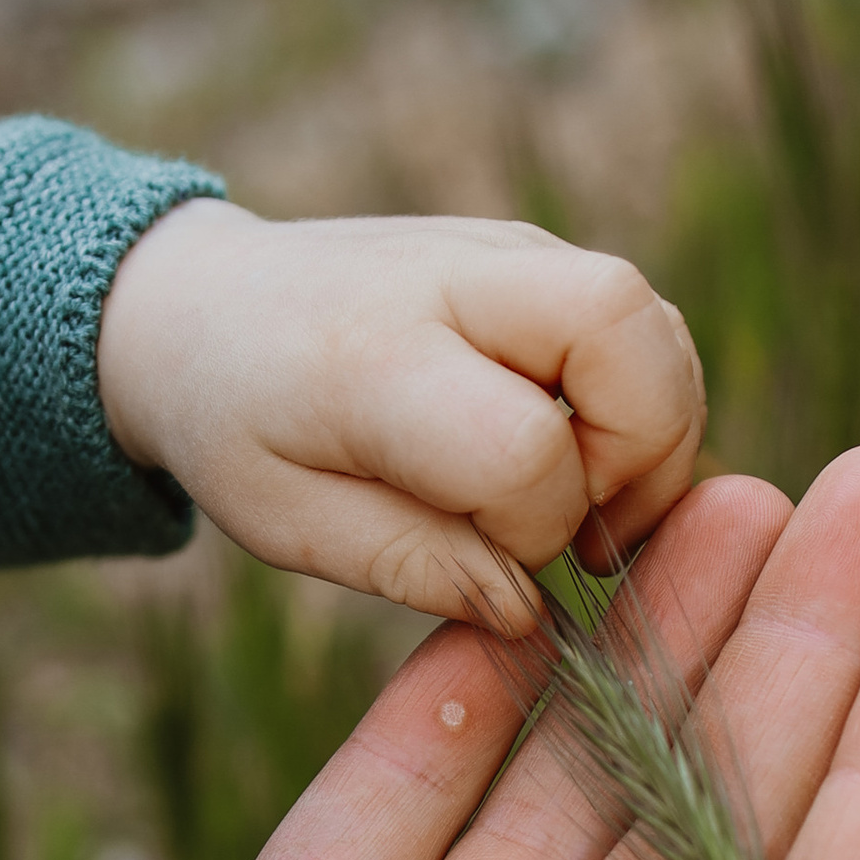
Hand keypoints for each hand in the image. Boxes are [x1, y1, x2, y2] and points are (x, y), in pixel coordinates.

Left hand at [97, 200, 704, 633]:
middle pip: (625, 328)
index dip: (532, 528)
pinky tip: (573, 456)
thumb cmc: (240, 426)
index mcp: (372, 357)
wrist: (204, 303)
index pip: (521, 447)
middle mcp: (453, 278)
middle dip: (641, 450)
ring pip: (654, 324)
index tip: (491, 559)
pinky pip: (641, 326)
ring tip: (577, 493)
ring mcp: (508, 250)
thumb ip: (410, 564)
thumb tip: (526, 609)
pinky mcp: (539, 255)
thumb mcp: (287, 522)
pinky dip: (638, 403)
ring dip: (652, 431)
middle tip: (583, 519)